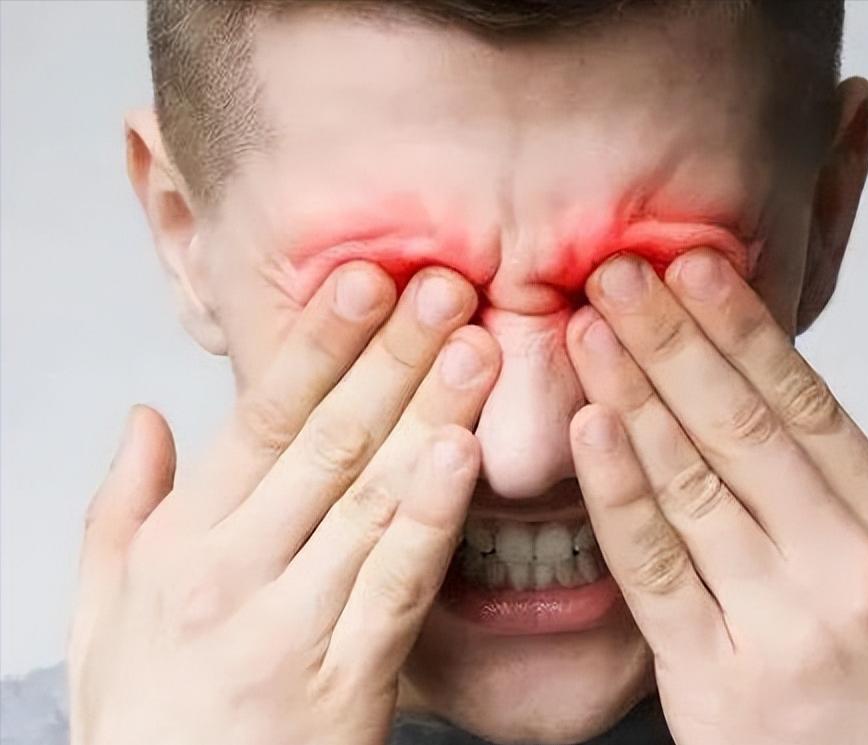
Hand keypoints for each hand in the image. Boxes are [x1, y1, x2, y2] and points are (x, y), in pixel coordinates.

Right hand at [68, 262, 498, 744]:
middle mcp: (235, 570)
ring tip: (474, 348)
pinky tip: (464, 458)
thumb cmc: (146, 713)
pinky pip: (396, 587)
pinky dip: (431, 519)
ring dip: (428, 415)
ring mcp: (293, 625)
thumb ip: (122, 505)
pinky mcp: (346, 682)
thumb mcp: (101, 608)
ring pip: (371, 499)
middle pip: (329, 442)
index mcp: (184, 541)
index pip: (262, 418)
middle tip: (445, 287)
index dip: (321, 343)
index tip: (370, 280)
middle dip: (393, 358)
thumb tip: (146, 414)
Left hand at [565, 248, 867, 744]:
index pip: (809, 404)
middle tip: (619, 270)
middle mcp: (847, 564)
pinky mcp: (716, 678)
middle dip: (675, 340)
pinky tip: (588, 427)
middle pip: (744, 428)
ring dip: (635, 396)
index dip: (746, 329)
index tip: (696, 264)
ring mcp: (781, 620)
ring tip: (588, 326)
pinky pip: (655, 569)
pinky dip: (619, 494)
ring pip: (694, 485)